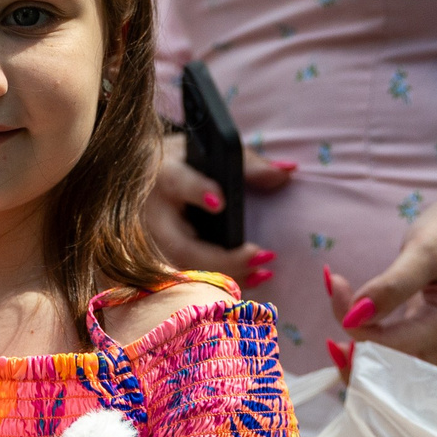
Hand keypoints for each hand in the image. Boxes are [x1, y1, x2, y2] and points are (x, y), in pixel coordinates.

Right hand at [141, 133, 293, 288]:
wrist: (150, 179)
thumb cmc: (187, 164)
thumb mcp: (212, 153)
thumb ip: (249, 165)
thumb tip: (286, 173)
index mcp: (165, 175)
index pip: (178, 182)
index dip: (197, 192)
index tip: (220, 202)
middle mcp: (154, 214)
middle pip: (182, 245)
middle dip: (224, 258)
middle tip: (261, 255)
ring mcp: (155, 243)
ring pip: (187, 270)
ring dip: (227, 276)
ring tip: (263, 270)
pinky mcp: (163, 262)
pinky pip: (191, 279)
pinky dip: (223, 282)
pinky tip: (252, 279)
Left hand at [322, 186, 436, 366]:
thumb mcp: (429, 249)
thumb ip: (395, 283)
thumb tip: (356, 313)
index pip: (391, 347)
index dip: (356, 325)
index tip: (336, 285)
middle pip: (395, 382)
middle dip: (357, 369)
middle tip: (330, 338)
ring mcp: (434, 341)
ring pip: (394, 375)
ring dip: (361, 365)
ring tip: (335, 341)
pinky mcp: (425, 332)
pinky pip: (396, 356)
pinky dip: (370, 350)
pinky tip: (352, 332)